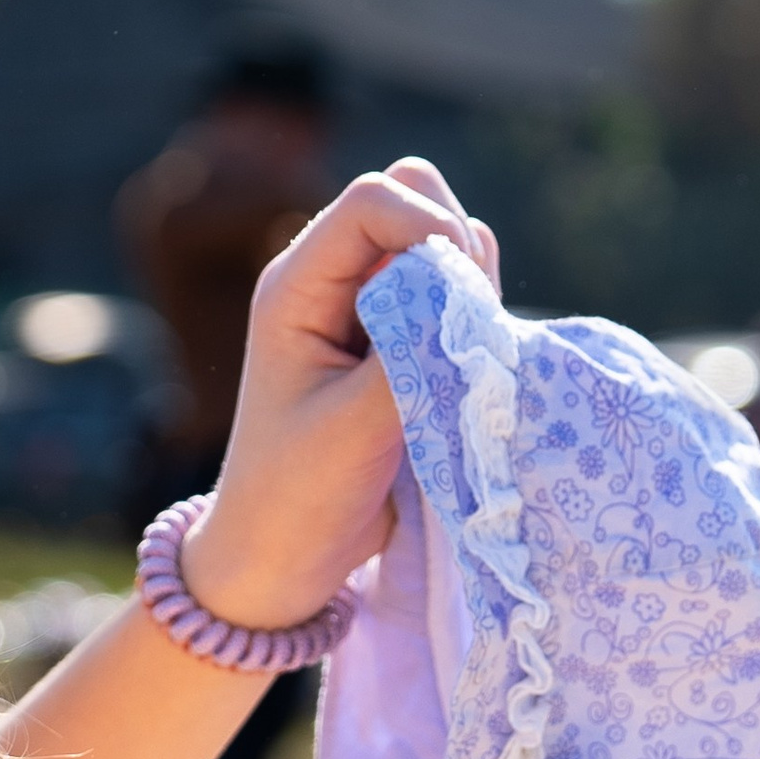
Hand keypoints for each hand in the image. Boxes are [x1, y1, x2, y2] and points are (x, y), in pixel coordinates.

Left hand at [183, 159, 500, 628]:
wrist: (282, 559)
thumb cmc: (298, 496)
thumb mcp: (355, 427)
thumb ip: (414, 350)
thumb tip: (469, 286)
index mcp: (295, 287)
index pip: (374, 199)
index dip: (428, 225)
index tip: (458, 294)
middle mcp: (331, 282)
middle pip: (414, 198)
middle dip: (454, 246)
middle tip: (460, 328)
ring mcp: (368, 307)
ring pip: (445, 242)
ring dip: (470, 285)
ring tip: (456, 361)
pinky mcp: (401, 339)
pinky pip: (456, 291)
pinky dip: (476, 315)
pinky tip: (464, 373)